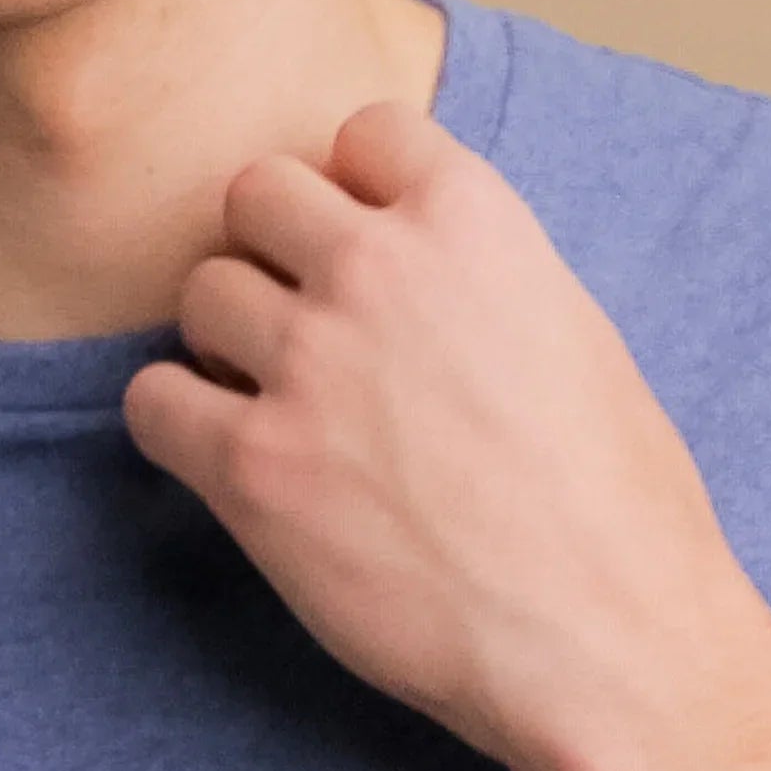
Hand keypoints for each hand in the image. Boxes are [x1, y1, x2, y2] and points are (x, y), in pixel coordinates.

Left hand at [117, 100, 757, 770]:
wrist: (603, 638)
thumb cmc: (617, 509)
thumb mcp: (575, 339)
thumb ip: (481, 279)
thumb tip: (424, 275)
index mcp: (473, 220)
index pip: (363, 133)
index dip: (358, 193)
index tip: (370, 251)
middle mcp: (379, 270)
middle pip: (256, 193)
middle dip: (275, 254)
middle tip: (308, 328)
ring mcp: (307, 364)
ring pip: (201, 291)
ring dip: (228, 342)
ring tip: (277, 404)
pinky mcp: (253, 467)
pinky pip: (154, 402)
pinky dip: (179, 424)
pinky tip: (230, 458)